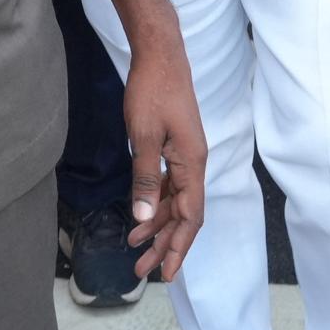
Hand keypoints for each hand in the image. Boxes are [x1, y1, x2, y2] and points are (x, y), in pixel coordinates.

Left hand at [116, 33, 205, 279]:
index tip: (168, 272)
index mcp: (193, 163)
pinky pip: (168, 186)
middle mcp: (194, 164)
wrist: (160, 56)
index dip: (179, 246)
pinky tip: (139, 216)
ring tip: (135, 248)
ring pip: (174, 202)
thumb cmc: (153, 91)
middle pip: (184, 215)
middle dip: (165, 244)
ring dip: (157, 226)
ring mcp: (185, 157)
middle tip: (144, 271)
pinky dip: (154, 204)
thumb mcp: (144, 137)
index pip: (190, 216)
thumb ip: (145, 179)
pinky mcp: (174, 149)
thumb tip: (142, 217)